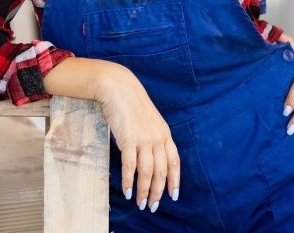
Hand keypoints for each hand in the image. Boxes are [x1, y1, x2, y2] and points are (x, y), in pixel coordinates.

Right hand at [92, 63, 179, 213]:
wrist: (119, 88)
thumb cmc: (131, 104)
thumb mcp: (149, 120)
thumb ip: (152, 136)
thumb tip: (151, 156)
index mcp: (165, 133)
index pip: (174, 161)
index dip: (175, 180)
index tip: (173, 196)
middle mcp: (157, 137)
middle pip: (161, 171)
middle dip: (158, 191)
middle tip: (153, 206)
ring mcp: (143, 138)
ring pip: (147, 172)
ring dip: (144, 191)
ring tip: (140, 204)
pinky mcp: (128, 139)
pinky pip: (130, 166)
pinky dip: (129, 181)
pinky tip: (127, 191)